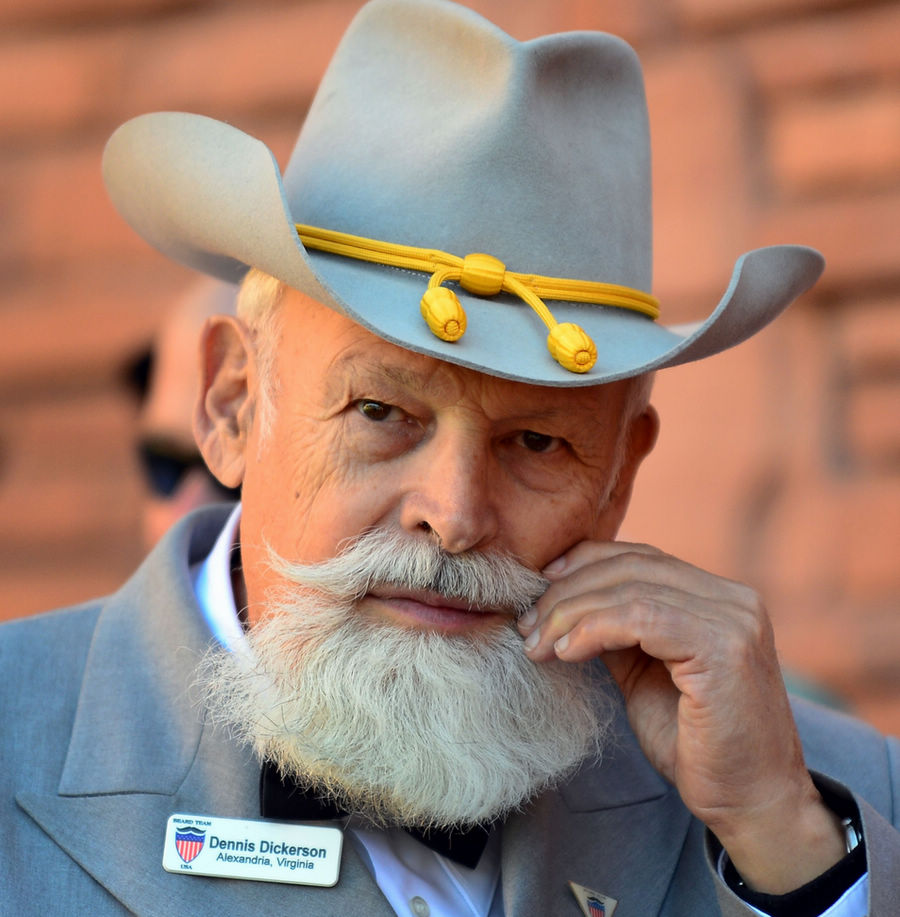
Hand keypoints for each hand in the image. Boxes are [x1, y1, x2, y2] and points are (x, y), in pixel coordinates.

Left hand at [518, 540, 846, 893]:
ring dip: (570, 613)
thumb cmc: (696, 745)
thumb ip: (618, 631)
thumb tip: (563, 601)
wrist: (752, 806)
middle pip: (631, 565)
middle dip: (567, 591)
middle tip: (527, 625)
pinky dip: (593, 629)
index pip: (640, 557)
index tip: (538, 589)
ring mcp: (734, 619)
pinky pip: (641, 617)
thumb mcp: (645, 672)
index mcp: (719, 597)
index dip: (583, 564)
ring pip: (630, 588)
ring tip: (537, 644)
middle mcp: (734, 598)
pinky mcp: (725, 647)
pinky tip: (566, 652)